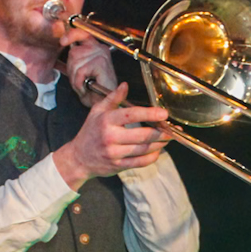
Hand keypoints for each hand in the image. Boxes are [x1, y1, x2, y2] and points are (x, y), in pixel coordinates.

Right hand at [54, 83, 169, 186]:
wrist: (78, 158)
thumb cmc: (89, 132)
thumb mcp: (97, 111)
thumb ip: (113, 98)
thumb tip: (125, 85)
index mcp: (107, 120)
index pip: (131, 115)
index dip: (150, 114)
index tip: (163, 113)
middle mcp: (111, 137)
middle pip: (142, 135)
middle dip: (161, 132)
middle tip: (172, 129)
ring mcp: (115, 153)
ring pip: (144, 149)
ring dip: (160, 144)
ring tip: (168, 138)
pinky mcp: (118, 166)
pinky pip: (141, 162)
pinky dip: (152, 156)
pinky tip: (157, 150)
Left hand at [64, 39, 117, 100]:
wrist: (103, 103)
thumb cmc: (93, 89)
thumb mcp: (79, 69)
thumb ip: (73, 57)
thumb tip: (62, 45)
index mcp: (96, 48)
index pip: (82, 33)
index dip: (71, 35)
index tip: (62, 41)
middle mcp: (100, 48)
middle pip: (74, 52)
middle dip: (72, 69)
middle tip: (81, 80)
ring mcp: (102, 55)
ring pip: (75, 62)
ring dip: (76, 78)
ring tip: (84, 84)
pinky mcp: (101, 63)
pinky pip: (80, 71)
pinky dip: (80, 82)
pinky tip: (87, 87)